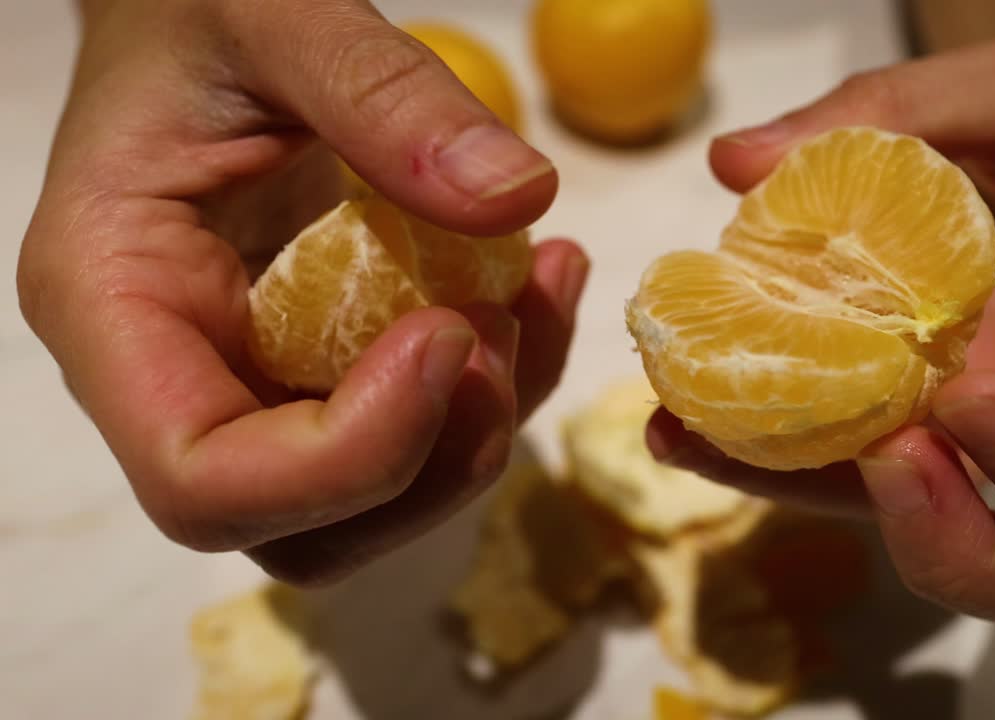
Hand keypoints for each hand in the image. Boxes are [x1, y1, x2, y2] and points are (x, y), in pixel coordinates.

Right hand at [17, 0, 585, 584]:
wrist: (194, 15)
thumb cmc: (195, 6)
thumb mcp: (276, 10)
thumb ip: (382, 93)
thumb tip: (514, 197)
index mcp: (113, 303)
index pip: (203, 478)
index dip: (345, 455)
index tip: (447, 336)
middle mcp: (174, 374)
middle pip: (301, 528)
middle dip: (428, 462)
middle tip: (501, 330)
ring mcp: (252, 383)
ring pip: (374, 503)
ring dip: (483, 427)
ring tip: (539, 287)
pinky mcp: (323, 368)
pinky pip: (420, 431)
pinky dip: (502, 378)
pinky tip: (541, 277)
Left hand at [649, 38, 994, 631]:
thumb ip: (905, 108)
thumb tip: (740, 160)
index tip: (968, 398)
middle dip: (965, 548)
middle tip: (884, 458)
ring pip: (946, 551)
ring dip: (829, 511)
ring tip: (710, 434)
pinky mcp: (930, 449)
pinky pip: (861, 490)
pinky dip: (775, 470)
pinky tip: (685, 425)